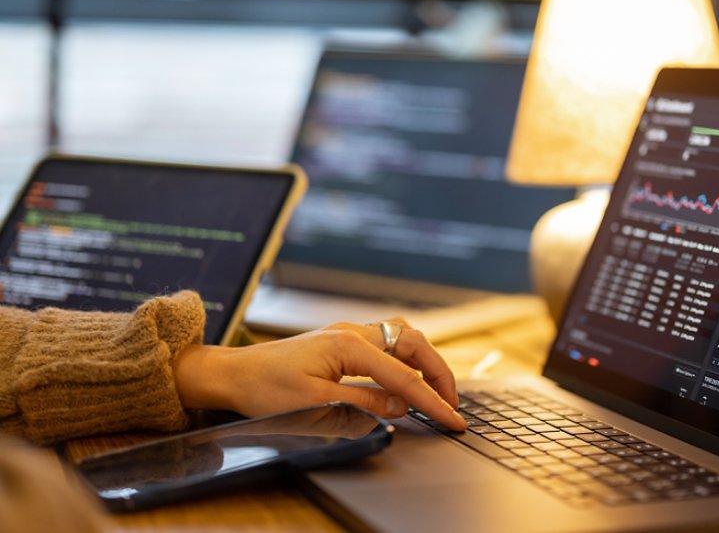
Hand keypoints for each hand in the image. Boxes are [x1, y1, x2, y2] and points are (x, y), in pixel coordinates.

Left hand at [174, 319, 465, 430]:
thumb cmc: (265, 388)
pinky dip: (407, 356)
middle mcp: (353, 332)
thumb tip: (401, 406)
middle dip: (439, 372)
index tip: (453, 420)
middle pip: (414, 343)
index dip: (432, 401)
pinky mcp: (342, 340)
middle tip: (452, 403)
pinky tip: (407, 374)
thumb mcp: (315, 403)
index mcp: (349, 346)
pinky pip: (388, 340)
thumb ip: (363, 403)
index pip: (404, 376)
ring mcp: (348, 332)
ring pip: (403, 335)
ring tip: (435, 388)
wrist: (232, 373)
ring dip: (425, 359)